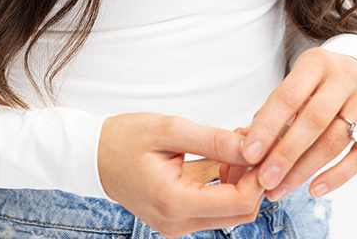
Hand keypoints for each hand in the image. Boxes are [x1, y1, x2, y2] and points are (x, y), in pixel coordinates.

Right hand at [98, 112, 265, 237]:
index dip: (259, 176)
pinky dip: (226, 187)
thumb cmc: (125, 138)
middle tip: (252, 144)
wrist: (92, 155)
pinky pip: (213, 210)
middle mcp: (178, 224)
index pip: (238, 202)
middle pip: (240, 213)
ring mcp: (176, 226)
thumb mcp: (170, 130)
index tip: (264, 147)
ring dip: (241, 182)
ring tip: (235, 146)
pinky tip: (222, 159)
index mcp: (175, 202)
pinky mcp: (176, 220)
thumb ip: (213, 140)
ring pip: (230, 214)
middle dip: (254, 179)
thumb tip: (251, 148)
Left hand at [230, 49, 356, 200]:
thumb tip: (247, 141)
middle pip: (313, 121)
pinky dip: (337, 176)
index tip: (249, 154)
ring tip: (281, 189)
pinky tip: (315, 189)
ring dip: (305, 170)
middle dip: (286, 154)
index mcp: (317, 62)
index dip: (268, 127)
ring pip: (335, 141)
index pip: (288, 96)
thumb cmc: (320, 81)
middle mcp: (346, 76)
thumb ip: (276, 108)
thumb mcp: (298, 81)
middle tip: (265, 180)